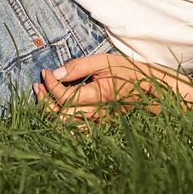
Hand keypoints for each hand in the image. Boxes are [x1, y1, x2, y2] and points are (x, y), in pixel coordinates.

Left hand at [36, 52, 192, 122]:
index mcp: (101, 95)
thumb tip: (56, 72)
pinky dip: (61, 123)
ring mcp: (99, 124)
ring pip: (64, 126)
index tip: (45, 72)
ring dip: (49, 111)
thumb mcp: (106, 61)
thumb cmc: (131, 73)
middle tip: (38, 84)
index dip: (50, 85)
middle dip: (43, 100)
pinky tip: (56, 110)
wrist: (154, 92)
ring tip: (42, 95)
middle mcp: (98, 113)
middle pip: (59, 116)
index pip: (65, 97)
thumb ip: (79, 67)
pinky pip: (75, 132)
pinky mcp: (100, 128)